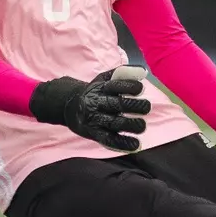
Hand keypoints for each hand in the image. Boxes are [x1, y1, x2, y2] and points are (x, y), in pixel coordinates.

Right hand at [30, 66, 150, 151]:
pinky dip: (123, 143)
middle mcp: (97, 103)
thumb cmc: (96, 91)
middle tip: (146, 107)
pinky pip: (109, 139)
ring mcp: (95, 119)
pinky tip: (136, 145)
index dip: (130, 87)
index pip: (116, 86)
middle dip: (135, 106)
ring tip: (142, 126)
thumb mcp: (105, 78)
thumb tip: (144, 71)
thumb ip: (124, 73)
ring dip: (131, 125)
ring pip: (114, 123)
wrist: (68, 105)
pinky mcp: (93, 133)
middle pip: (117, 105)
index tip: (141, 89)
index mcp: (101, 88)